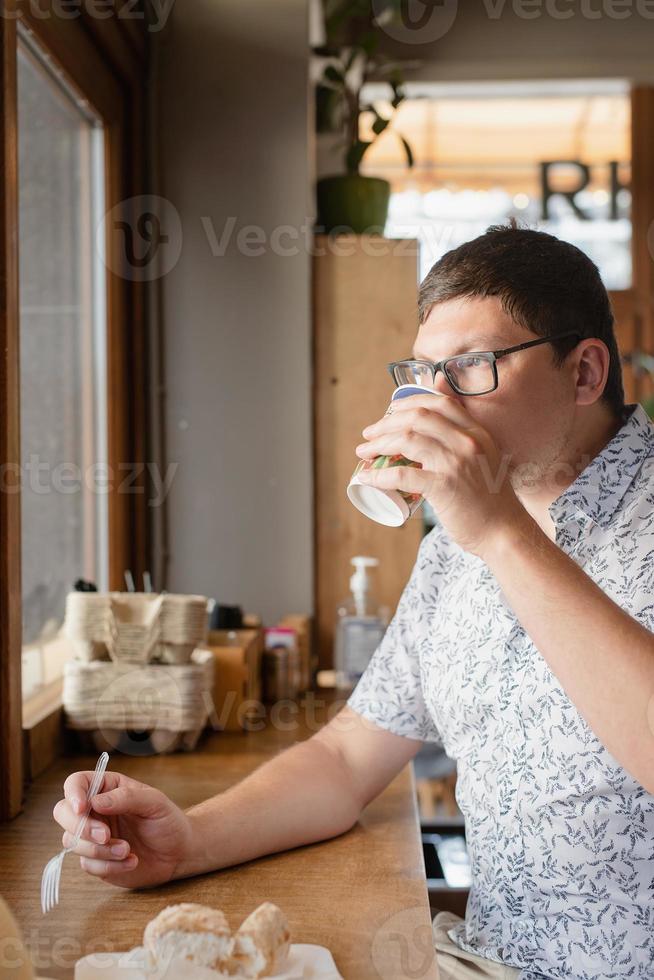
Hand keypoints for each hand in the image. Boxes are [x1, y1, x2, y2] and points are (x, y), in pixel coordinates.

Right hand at [53, 769, 195, 887]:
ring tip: (128, 850)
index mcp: (107, 788)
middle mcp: (95, 810)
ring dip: (100, 850)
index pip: (76, 783)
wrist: (179, 852)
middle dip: (81, 827)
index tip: (83, 808)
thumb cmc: (168, 820)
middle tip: (106, 835)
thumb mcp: (154, 802)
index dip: (73, 794)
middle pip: (63, 812)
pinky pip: (88, 865)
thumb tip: (94, 802)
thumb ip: (126, 798)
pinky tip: (131, 861)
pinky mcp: (96, 860)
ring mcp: (92, 837)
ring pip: (72, 842)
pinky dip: (109, 866)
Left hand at [354, 392, 526, 556]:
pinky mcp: (444, 488)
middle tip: (369, 434)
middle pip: (418, 417)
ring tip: (363, 453)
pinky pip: (403, 475)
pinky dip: (380, 475)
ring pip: (407, 440)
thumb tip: (439, 415)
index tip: (390, 412)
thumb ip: (464, 437)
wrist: (503, 531)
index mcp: (476, 432)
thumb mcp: (483, 457)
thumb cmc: (489, 498)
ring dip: (378, 444)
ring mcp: (456, 464)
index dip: (409, 403)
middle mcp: (467, 442)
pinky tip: (367, 478)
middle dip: (386, 422)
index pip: (439, 403)